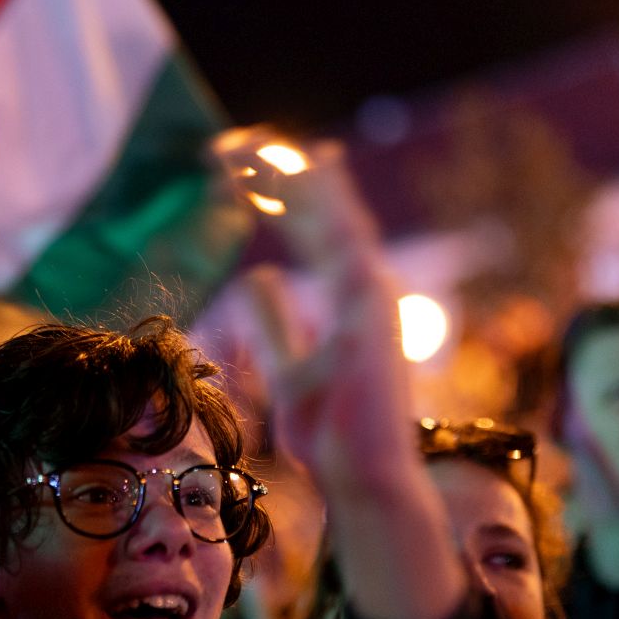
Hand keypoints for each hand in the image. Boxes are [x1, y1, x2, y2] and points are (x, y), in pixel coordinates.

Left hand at [216, 127, 463, 618]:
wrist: (359, 476)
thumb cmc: (328, 430)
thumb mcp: (287, 366)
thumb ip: (275, 320)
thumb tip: (257, 272)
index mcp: (348, 300)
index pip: (314, 232)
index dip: (284, 196)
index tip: (250, 165)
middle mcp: (367, 290)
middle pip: (327, 216)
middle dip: (288, 176)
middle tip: (243, 142)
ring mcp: (375, 298)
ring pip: (341, 217)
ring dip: (305, 178)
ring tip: (266, 144)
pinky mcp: (373, 311)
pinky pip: (350, 242)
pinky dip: (332, 204)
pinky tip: (314, 166)